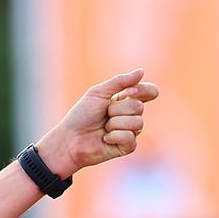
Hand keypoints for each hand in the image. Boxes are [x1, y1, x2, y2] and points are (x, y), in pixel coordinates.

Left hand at [34, 69, 158, 177]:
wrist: (69, 139)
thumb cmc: (81, 116)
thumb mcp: (98, 93)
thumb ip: (119, 82)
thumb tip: (141, 71)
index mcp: (127, 100)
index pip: (150, 92)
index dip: (143, 90)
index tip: (128, 92)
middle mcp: (131, 115)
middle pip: (139, 107)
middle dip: (117, 109)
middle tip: (104, 115)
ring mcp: (131, 131)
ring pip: (137, 122)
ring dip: (115, 123)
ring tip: (103, 128)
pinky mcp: (127, 146)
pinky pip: (130, 137)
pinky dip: (114, 136)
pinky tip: (105, 139)